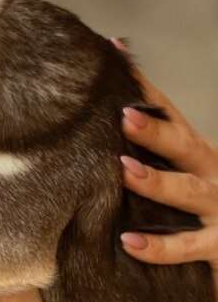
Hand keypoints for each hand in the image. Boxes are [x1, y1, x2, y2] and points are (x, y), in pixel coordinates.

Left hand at [116, 52, 217, 295]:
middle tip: (124, 116)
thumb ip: (142, 152)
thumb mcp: (173, 176)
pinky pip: (186, 247)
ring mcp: (217, 210)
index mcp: (195, 153)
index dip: (143, 87)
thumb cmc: (190, 212)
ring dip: (157, 181)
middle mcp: (210, 174)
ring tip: (125, 171)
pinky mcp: (217, 247)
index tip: (115, 54)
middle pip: (183, 145)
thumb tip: (95, 116)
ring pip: (188, 192)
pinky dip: (159, 246)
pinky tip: (128, 242)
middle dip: (156, 130)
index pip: (168, 114)